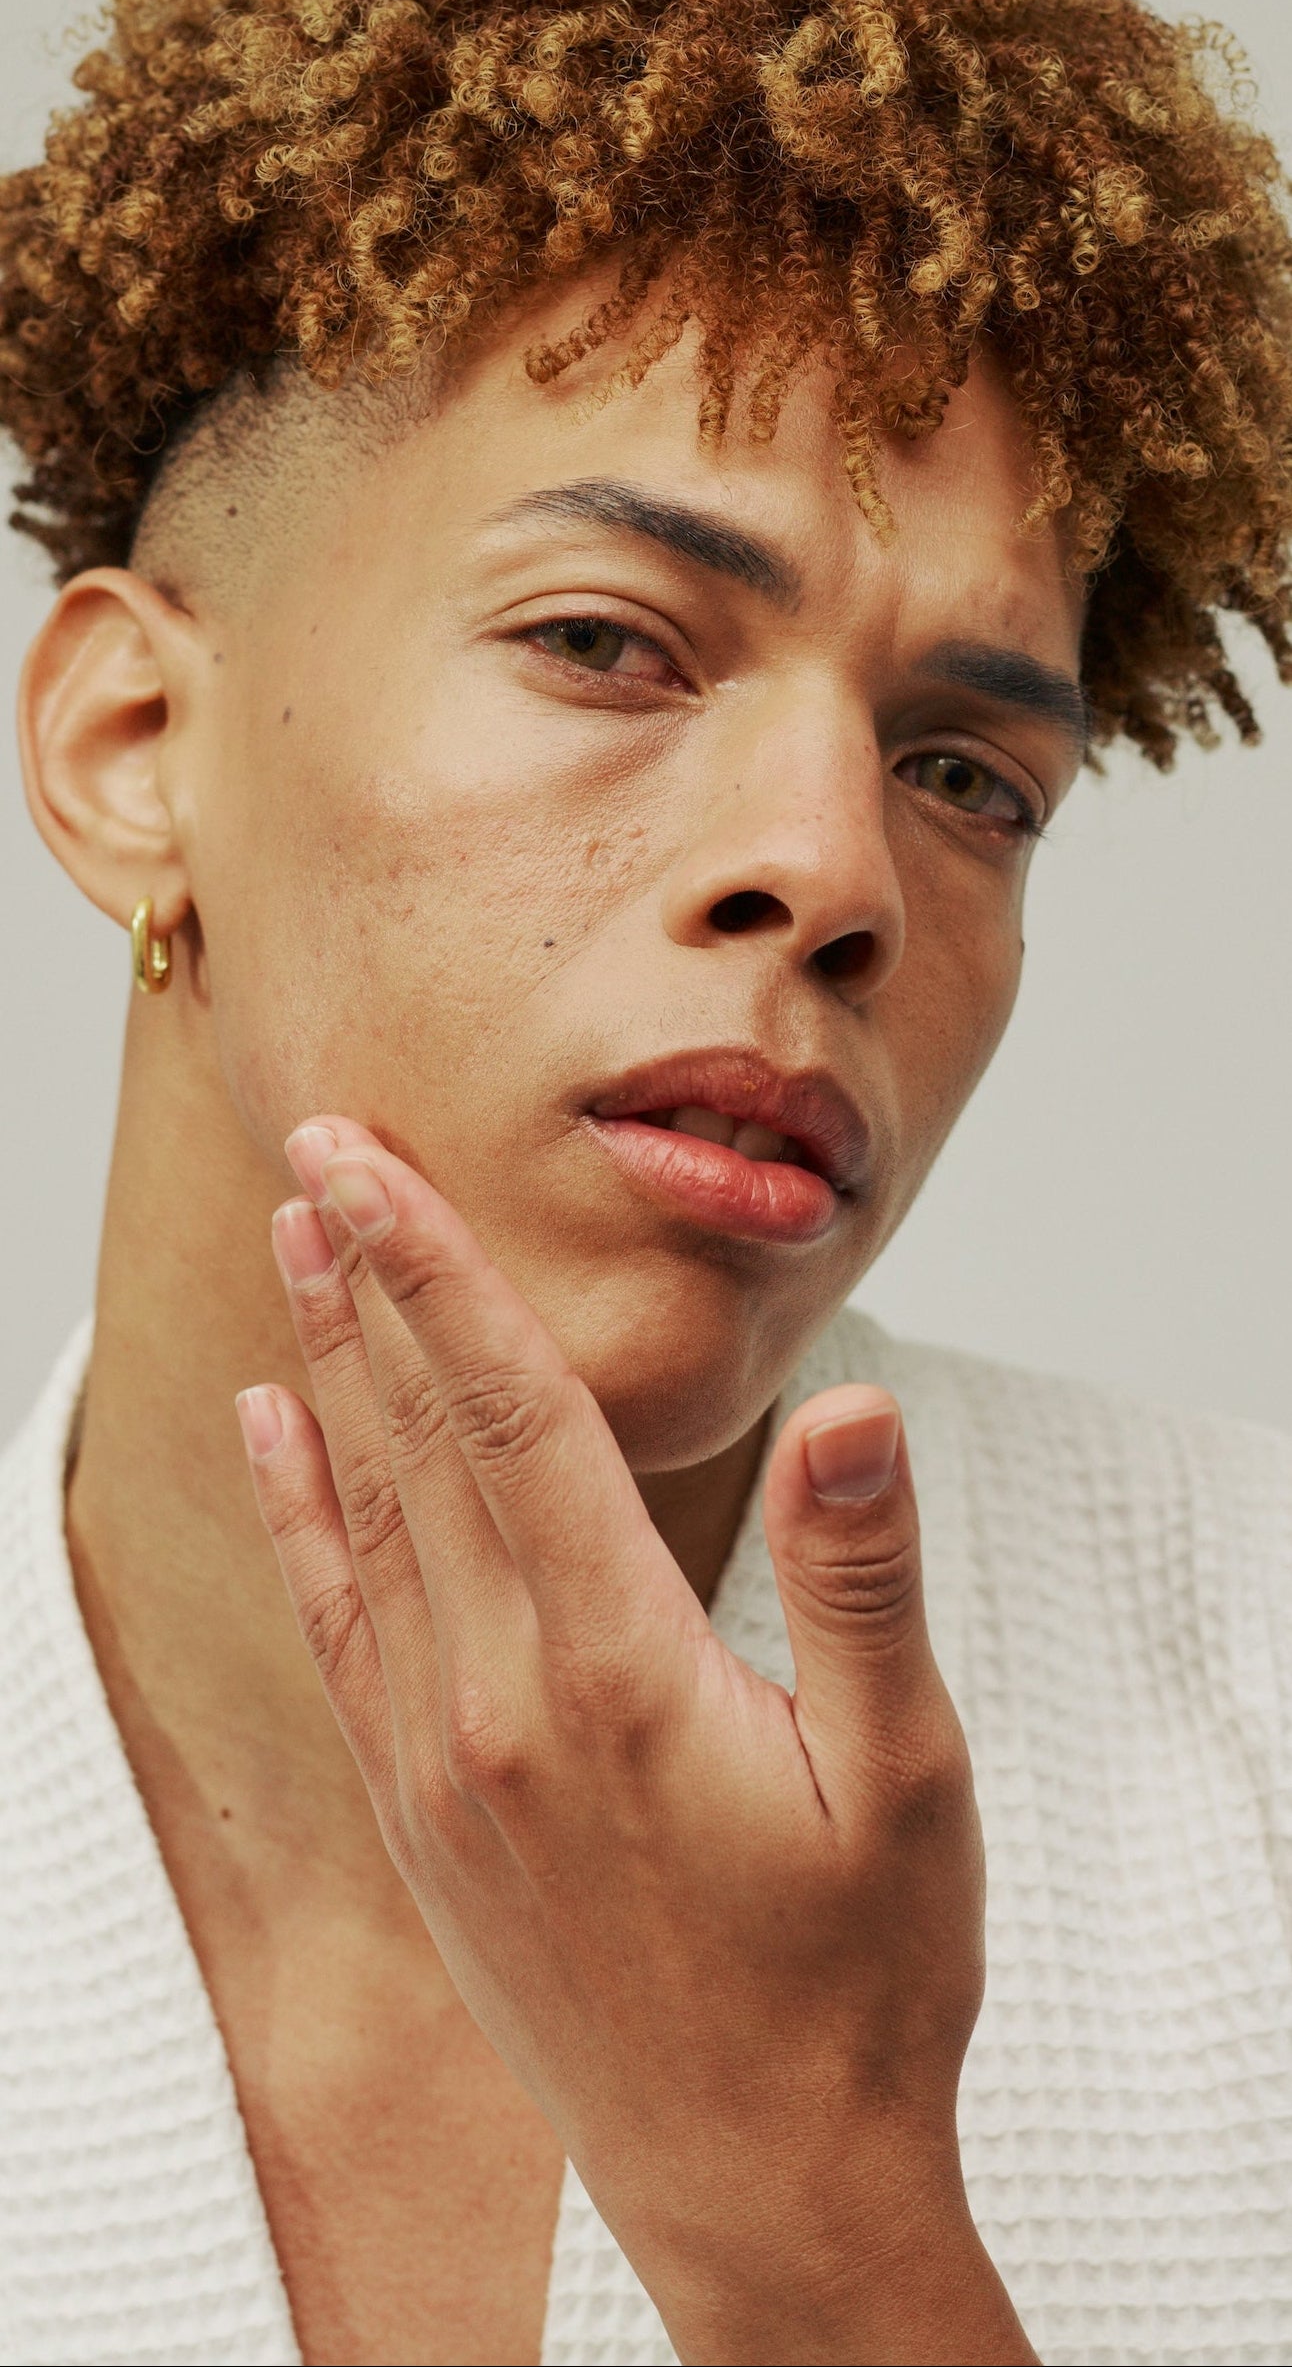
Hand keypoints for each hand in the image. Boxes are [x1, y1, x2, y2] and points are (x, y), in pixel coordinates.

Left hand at [237, 1116, 1035, 2366]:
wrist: (758, 2188)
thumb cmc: (853, 1988)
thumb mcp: (905, 1781)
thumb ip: (862, 1582)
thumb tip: (854, 1411)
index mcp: (616, 1670)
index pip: (514, 1415)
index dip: (444, 1270)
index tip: (374, 1159)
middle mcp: (500, 1701)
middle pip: (421, 1441)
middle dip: (369, 1279)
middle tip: (314, 1148)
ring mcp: (444, 1762)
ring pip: (366, 1518)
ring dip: (329, 1371)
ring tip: (293, 1248)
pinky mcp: (426, 1815)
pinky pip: (339, 1631)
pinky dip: (302, 1521)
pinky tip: (278, 1442)